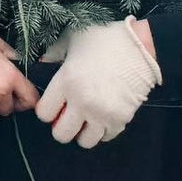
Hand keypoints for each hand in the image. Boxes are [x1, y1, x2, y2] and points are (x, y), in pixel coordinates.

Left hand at [35, 17, 160, 148]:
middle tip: (70, 114)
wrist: (141, 45)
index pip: (44, 113)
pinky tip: (104, 115)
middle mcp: (81, 101)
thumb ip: (53, 54)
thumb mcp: (73, 38)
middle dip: (62, 126)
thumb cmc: (104, 38)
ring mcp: (102, 113)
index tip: (55, 103)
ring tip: (87, 117)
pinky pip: (105, 137)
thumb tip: (40, 64)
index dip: (47, 109)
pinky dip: (103, 130)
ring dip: (83, 131)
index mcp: (66, 81)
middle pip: (61, 134)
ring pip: (84, 142)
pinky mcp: (120, 119)